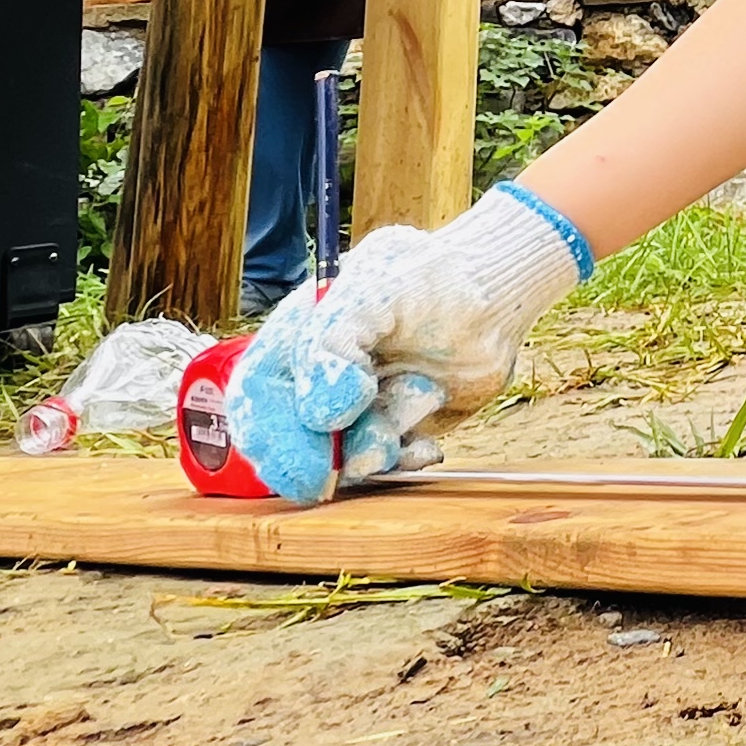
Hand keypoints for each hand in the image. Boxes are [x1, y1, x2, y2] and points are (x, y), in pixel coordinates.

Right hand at [227, 182, 592, 500]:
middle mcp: (315, 381)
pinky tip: (427, 443)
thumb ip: (333, 345)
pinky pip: (384, 466)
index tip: (309, 467)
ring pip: (341, 458)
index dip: (273, 437)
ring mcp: (354, 411)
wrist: (490, 295)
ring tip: (425, 392)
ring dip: (380, 443)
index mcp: (293, 341)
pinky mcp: (391, 431)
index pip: (254, 396)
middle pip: (290, 440)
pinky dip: (404, 461)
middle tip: (374, 448)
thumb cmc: (426, 278)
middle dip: (327, 456)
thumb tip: (320, 415)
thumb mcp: (373, 290)